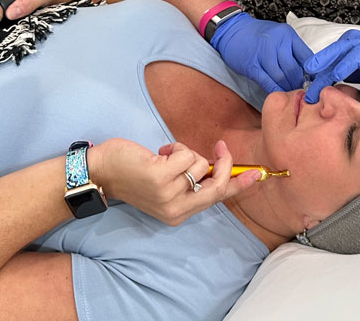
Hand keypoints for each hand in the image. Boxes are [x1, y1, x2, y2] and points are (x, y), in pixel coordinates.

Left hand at [89, 138, 261, 225]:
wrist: (103, 172)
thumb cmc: (135, 175)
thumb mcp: (166, 186)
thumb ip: (191, 181)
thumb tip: (215, 165)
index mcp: (179, 213)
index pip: (217, 198)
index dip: (239, 184)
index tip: (257, 173)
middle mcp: (176, 209)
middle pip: (217, 183)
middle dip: (224, 162)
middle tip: (221, 146)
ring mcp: (168, 193)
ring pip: (199, 162)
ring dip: (185, 151)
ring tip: (165, 155)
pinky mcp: (161, 177)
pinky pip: (186, 153)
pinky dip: (175, 146)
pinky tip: (158, 152)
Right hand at [210, 12, 312, 92]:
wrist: (233, 30)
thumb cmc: (258, 34)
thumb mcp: (279, 35)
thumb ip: (292, 49)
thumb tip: (307, 70)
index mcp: (287, 35)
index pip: (306, 57)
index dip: (312, 72)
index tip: (313, 81)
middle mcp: (277, 42)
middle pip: (294, 69)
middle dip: (298, 82)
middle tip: (300, 89)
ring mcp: (263, 54)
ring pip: (282, 77)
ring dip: (287, 88)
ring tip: (289, 92)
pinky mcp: (252, 65)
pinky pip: (267, 82)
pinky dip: (275, 90)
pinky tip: (278, 93)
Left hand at [303, 30, 359, 102]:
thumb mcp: (346, 71)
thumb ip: (329, 75)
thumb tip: (308, 89)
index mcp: (347, 45)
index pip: (330, 53)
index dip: (318, 62)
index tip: (306, 72)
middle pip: (342, 49)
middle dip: (328, 58)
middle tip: (315, 70)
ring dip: (351, 61)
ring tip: (340, 73)